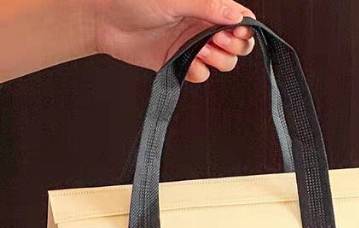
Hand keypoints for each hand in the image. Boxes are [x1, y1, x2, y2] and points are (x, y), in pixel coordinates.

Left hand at [91, 0, 256, 82]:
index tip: (236, 31)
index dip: (244, 29)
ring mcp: (192, 45)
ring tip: (198, 52)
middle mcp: (201, 25)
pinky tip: (184, 62)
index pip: (240, 19)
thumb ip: (209, 6)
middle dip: (233, 47)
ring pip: (224, 62)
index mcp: (204, 6)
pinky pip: (201, 75)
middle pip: (238, 44)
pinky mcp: (180, 62)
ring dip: (216, 60)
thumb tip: (238, 15)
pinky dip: (196, 72)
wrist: (100, 18)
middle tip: (215, 41)